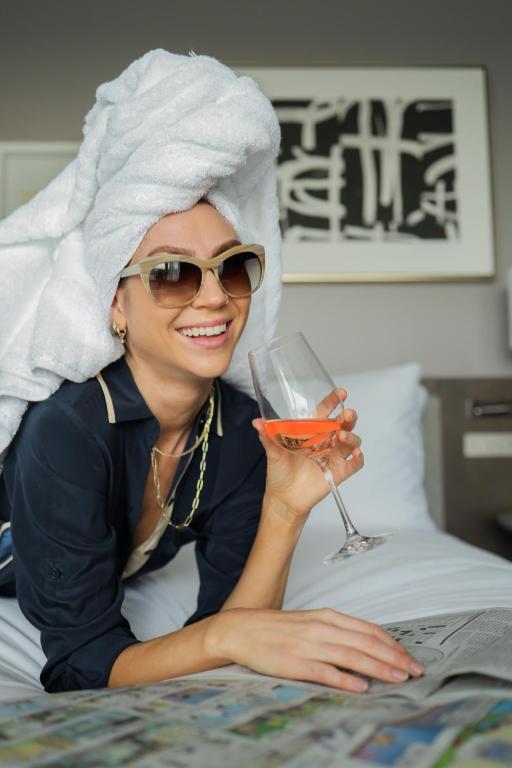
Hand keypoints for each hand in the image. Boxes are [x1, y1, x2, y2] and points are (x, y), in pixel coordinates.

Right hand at [207, 607, 423, 693]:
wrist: (243, 629)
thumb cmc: (278, 629)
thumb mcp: (311, 622)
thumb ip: (337, 632)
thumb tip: (365, 646)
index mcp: (327, 617)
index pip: (369, 630)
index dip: (393, 644)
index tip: (409, 657)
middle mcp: (322, 628)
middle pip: (367, 643)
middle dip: (395, 657)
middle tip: (415, 670)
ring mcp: (310, 645)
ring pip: (353, 656)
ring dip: (380, 668)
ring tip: (399, 678)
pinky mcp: (296, 663)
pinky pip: (326, 672)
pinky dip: (346, 679)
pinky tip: (361, 686)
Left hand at [252, 388, 362, 519]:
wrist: (284, 498)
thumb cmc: (280, 472)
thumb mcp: (273, 453)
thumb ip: (268, 437)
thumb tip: (257, 422)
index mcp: (312, 431)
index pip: (325, 411)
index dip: (333, 401)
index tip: (341, 392)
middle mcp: (326, 440)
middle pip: (343, 424)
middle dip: (348, 417)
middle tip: (347, 414)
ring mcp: (334, 455)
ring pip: (351, 441)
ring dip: (351, 437)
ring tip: (342, 437)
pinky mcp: (339, 472)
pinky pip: (354, 464)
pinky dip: (359, 458)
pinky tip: (357, 454)